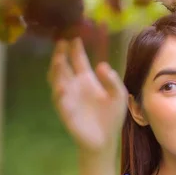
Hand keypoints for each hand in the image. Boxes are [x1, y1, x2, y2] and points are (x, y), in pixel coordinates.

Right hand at [47, 38, 127, 153]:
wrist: (105, 139)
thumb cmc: (111, 116)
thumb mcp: (118, 95)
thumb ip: (112, 80)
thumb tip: (102, 65)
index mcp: (87, 79)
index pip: (78, 59)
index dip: (75, 48)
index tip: (74, 35)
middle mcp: (74, 85)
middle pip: (63, 65)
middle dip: (61, 54)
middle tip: (61, 41)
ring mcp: (67, 96)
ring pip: (57, 79)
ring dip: (57, 69)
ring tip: (60, 58)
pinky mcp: (65, 110)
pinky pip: (60, 100)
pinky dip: (60, 93)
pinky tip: (63, 88)